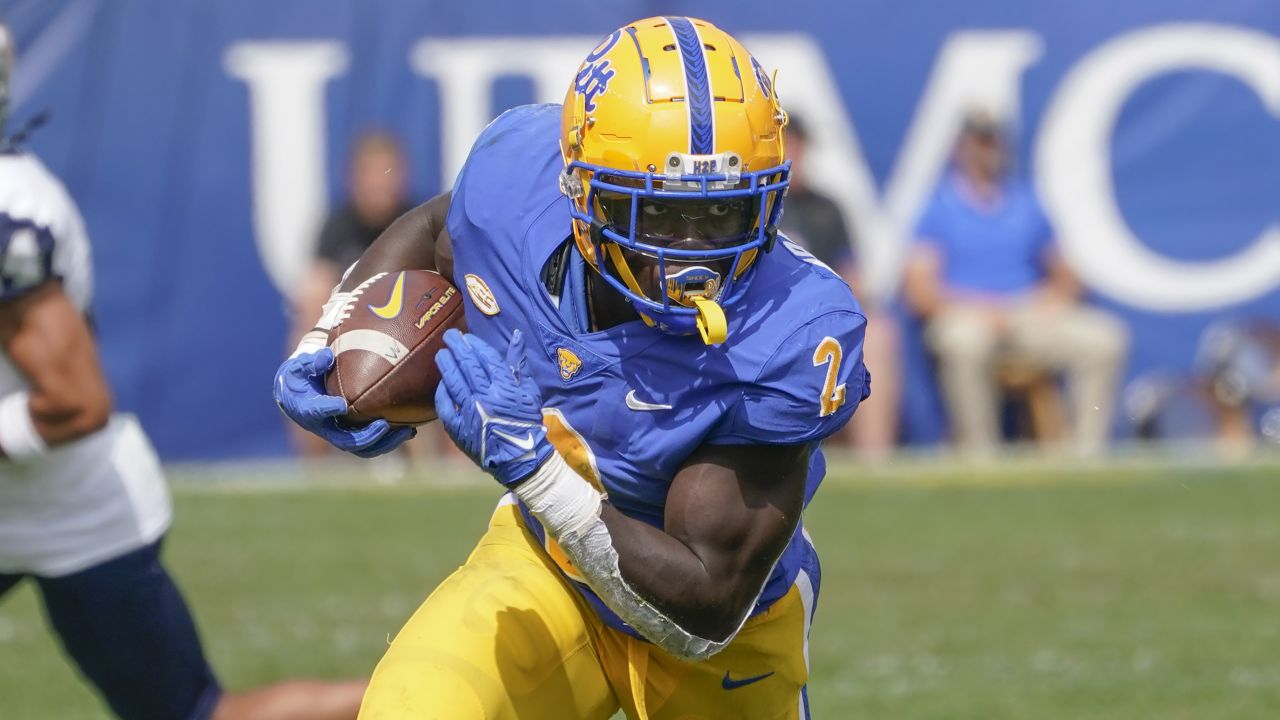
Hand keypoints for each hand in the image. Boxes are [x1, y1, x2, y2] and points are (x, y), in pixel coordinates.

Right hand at [274, 348, 414, 457]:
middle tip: (384, 424)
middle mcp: (324, 428)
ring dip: (386, 442)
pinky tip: (410, 430)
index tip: (342, 404)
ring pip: (363, 448)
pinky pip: (373, 444)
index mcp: (306, 410)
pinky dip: (390, 439)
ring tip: (407, 431)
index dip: (327, 410)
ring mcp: (340, 434)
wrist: (302, 391)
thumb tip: (326, 356)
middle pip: (345, 441)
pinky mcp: (353, 434)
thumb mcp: (301, 364)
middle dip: (366, 436)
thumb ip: (312, 361)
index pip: (315, 412)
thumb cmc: (303, 374)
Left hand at [434, 329, 552, 485]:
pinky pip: (445, 405)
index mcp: (505, 389)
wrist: (519, 458)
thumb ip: (519, 363)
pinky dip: (442, 392)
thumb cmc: (526, 422)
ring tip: (441, 354)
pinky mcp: (458, 428)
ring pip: (453, 382)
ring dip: (446, 364)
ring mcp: (469, 413)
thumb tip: (515, 335)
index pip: (487, 358)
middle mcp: (485, 398)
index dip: (475, 345)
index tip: (468, 337)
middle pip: (467, 365)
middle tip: (449, 336)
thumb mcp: (530, 391)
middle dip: (457, 347)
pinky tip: (442, 382)